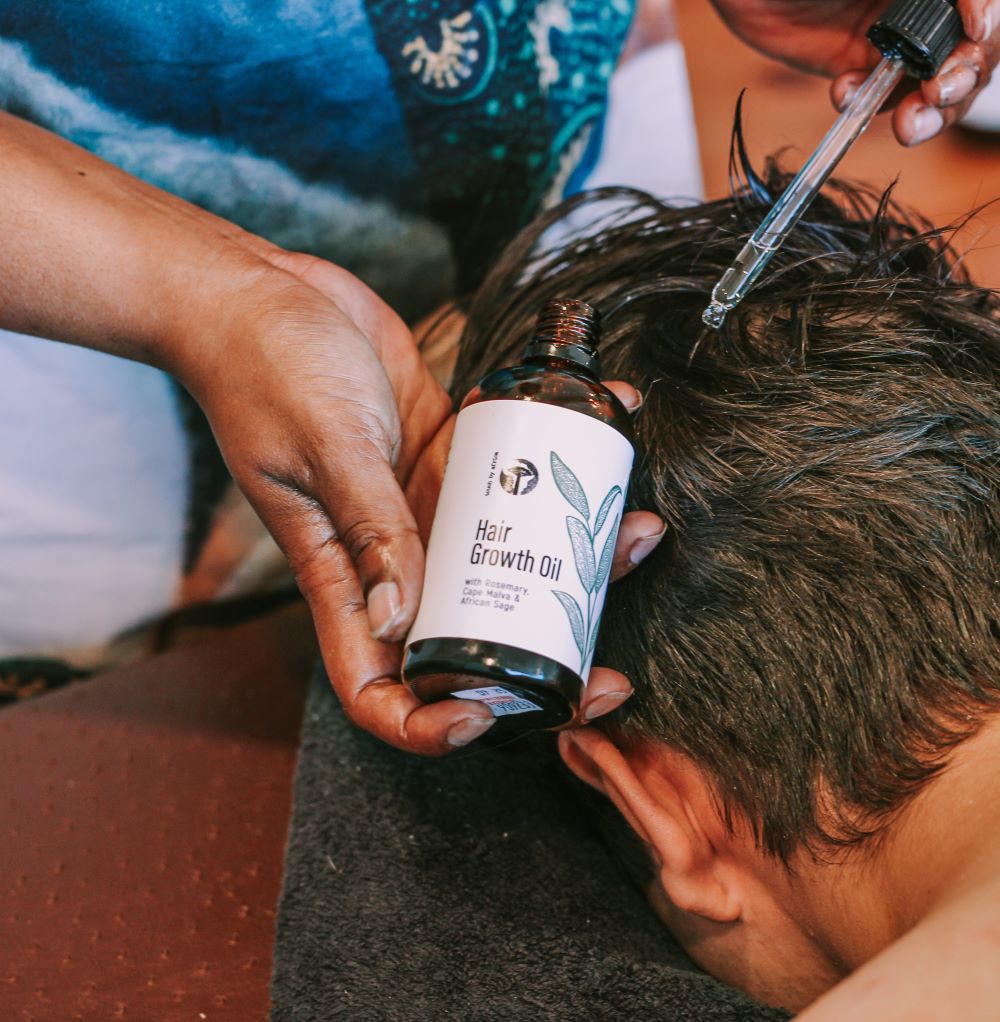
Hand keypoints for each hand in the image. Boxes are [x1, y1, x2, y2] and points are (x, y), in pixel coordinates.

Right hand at [185, 256, 662, 753]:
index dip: (425, 723)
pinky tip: (611, 417)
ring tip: (638, 525)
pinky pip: (514, 473)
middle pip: (470, 633)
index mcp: (342, 577)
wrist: (264, 294)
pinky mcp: (447, 454)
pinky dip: (561, 454)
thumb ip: (367, 526)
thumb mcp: (323, 446)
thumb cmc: (263, 370)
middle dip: (544, 652)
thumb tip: (401, 621)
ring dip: (577, 551)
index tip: (488, 719)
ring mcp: (424, 507)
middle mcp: (390, 557)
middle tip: (610, 661)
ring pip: (509, 553)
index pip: (376, 684)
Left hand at [710, 0, 999, 143]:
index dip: (987, 25)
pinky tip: (843, 92)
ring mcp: (894, 37)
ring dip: (925, 112)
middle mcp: (925, 7)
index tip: (973, 35)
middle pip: (971, 53)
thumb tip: (982, 9)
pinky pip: (877, 98)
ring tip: (907, 124)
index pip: (986, 9)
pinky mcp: (857, 65)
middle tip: (935, 95)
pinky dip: (867, 105)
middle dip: (961, 80)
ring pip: (931, 86)